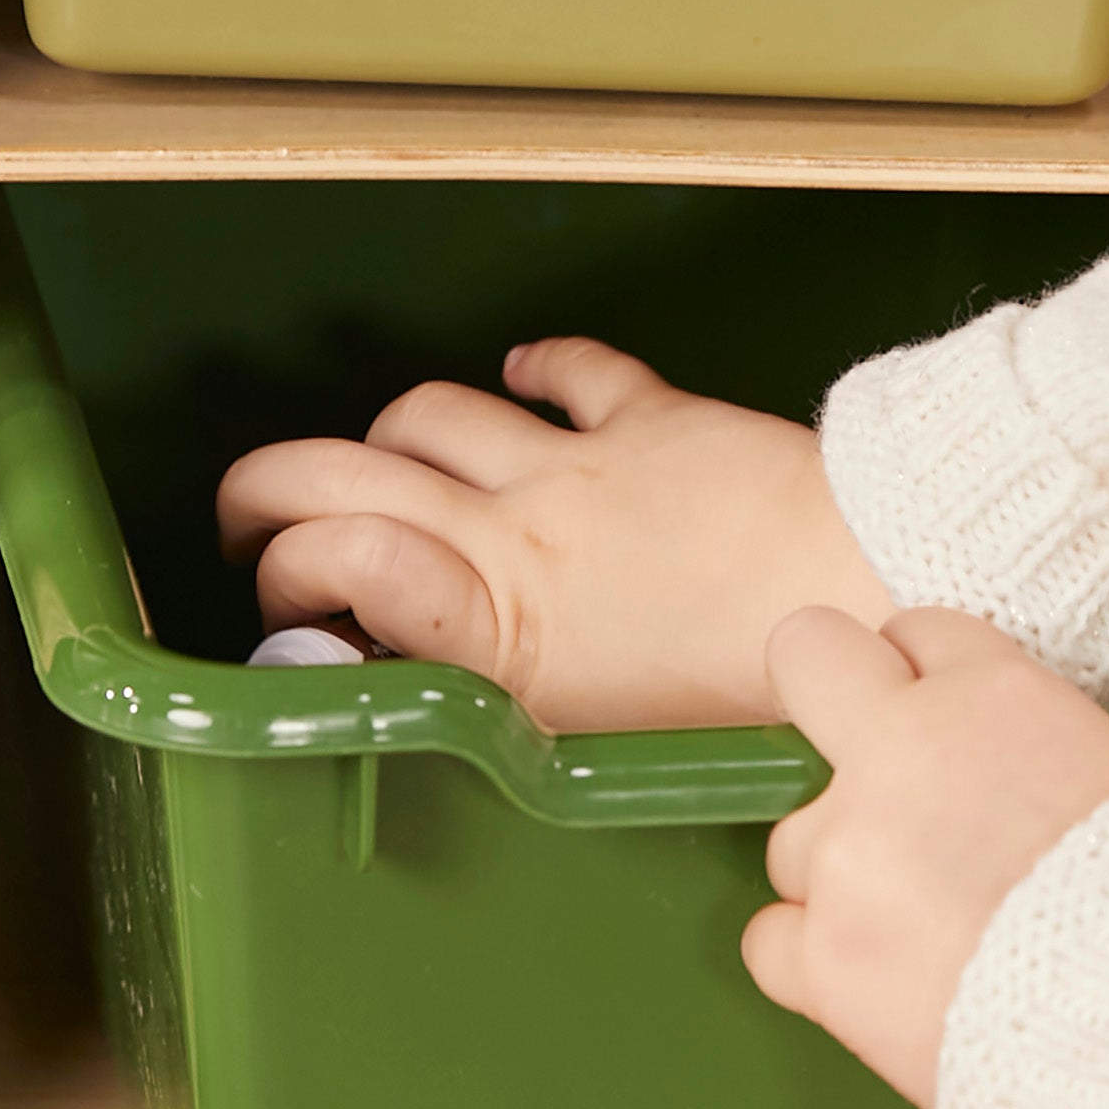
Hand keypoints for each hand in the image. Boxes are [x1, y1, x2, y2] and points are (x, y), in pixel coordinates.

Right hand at [215, 339, 890, 732]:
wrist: (863, 589)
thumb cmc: (748, 695)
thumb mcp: (593, 742)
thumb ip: (496, 704)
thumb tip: (424, 691)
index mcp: (495, 629)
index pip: (332, 563)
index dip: (282, 574)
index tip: (278, 605)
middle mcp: (514, 532)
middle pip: (339, 472)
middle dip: (264, 487)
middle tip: (246, 518)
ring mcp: (578, 464)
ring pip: (430, 413)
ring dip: (384, 432)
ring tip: (374, 458)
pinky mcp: (650, 417)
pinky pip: (565, 369)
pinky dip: (530, 367)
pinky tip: (520, 373)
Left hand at [740, 607, 1108, 1108]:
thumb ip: (1028, 744)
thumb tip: (992, 770)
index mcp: (992, 691)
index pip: (918, 632)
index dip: (930, 680)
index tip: (949, 726)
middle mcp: (900, 750)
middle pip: (806, 658)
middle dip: (827, 694)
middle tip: (867, 764)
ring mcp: (847, 851)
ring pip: (794, 834)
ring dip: (843, 869)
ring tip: (921, 927)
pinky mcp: (822, 952)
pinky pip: (770, 938)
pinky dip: (814, 959)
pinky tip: (876, 976)